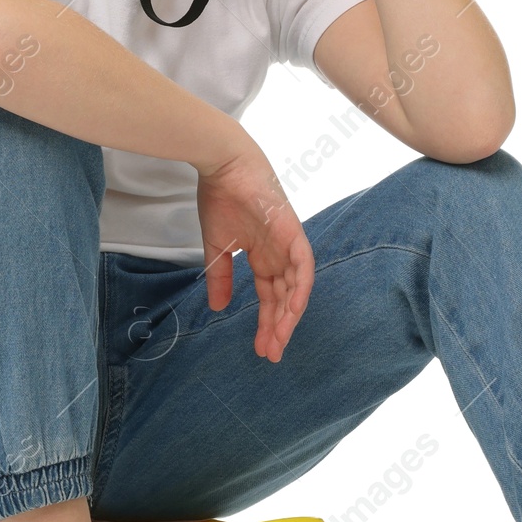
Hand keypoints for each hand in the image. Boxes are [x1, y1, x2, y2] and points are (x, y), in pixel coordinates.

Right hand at [195, 136, 313, 362]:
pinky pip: (303, 266)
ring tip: (279, 340)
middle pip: (284, 298)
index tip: (261, 349)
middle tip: (271, 355)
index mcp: (263, 256)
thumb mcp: (217, 248)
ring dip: (289, 315)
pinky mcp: (294, 232)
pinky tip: (293, 310)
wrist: (223, 166)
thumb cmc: (220, 198)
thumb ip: (220, 278)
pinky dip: (300, 288)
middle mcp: (279, 254)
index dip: (266, 323)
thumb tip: (217, 308)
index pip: (269, 296)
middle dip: (278, 327)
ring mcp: (288, 243)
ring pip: (296, 287)